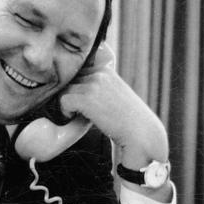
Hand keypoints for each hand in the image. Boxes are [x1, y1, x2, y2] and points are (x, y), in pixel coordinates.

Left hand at [60, 45, 171, 200]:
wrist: (140, 134)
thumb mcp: (114, 93)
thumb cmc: (126, 119)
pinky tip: (78, 119)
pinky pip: (63, 101)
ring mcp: (94, 84)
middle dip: (71, 96)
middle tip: (81, 112)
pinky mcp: (87, 98)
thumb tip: (73, 87)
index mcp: (106, 69)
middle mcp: (99, 73)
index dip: (76, 89)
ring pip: (64, 90)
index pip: (77, 72)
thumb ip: (98, 86)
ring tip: (80, 116)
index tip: (84, 104)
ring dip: (68, 105)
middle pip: (69, 81)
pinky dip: (66, 112)